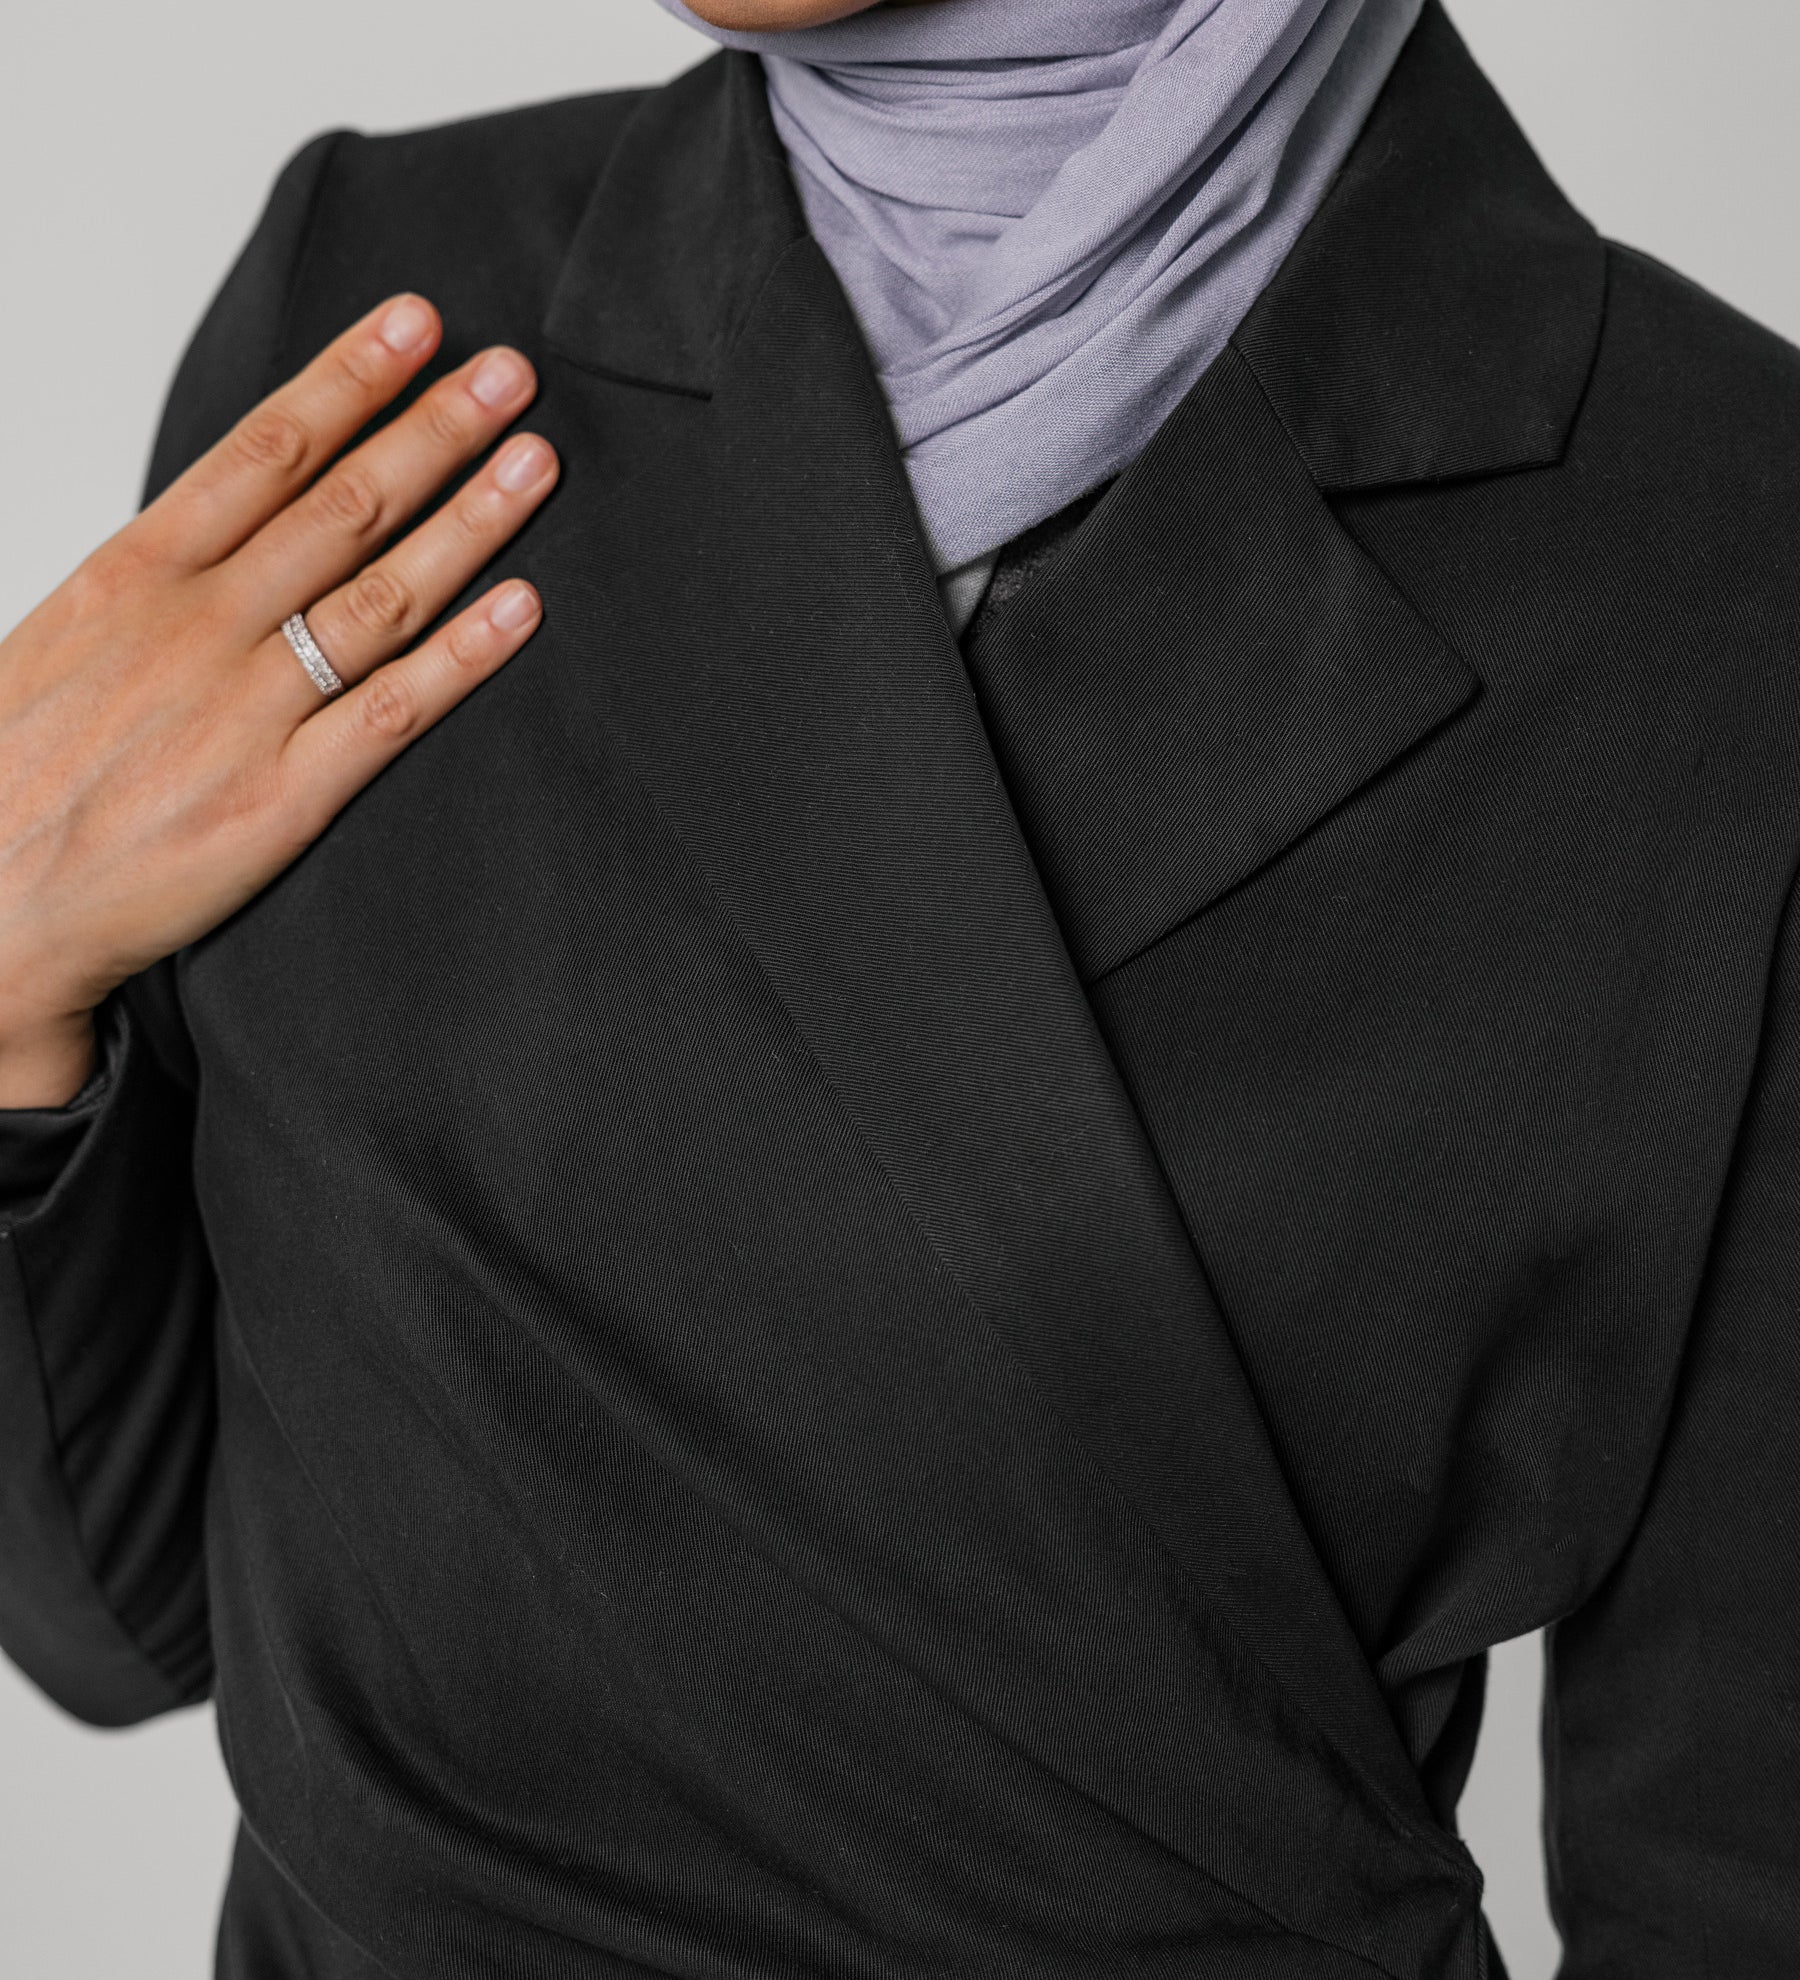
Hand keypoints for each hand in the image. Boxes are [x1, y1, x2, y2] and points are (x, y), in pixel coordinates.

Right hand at [0, 294, 558, 1106]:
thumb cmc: (20, 771)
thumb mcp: (68, 634)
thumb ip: (164, 577)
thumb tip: (242, 520)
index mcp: (138, 573)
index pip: (266, 450)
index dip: (352, 378)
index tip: (415, 325)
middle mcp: (200, 627)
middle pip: (342, 504)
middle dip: (435, 429)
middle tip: (509, 374)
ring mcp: (247, 711)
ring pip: (381, 593)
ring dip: (470, 520)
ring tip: (535, 463)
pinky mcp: (284, 797)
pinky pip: (392, 710)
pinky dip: (463, 655)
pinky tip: (520, 607)